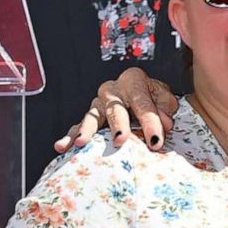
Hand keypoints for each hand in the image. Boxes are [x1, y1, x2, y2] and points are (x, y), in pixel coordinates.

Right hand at [54, 67, 178, 152]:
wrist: (141, 93)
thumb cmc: (154, 97)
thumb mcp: (165, 98)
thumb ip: (165, 108)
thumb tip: (165, 123)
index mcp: (133, 80)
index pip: (143, 103)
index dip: (150, 123)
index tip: (156, 141)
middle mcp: (112, 90)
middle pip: (115, 109)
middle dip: (118, 125)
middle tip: (120, 140)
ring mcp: (98, 103)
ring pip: (92, 117)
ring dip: (86, 131)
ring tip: (81, 143)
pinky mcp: (90, 115)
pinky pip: (78, 126)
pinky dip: (70, 136)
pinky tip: (62, 147)